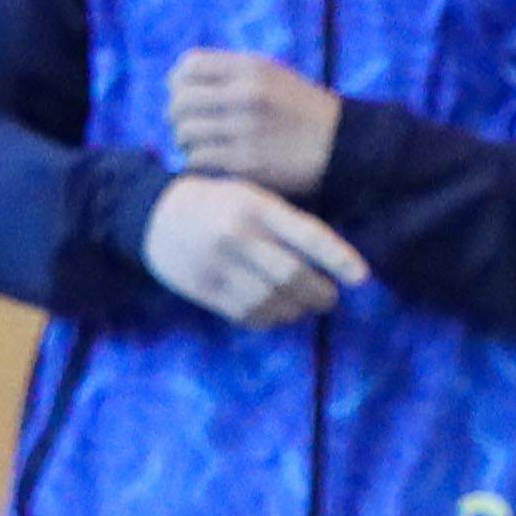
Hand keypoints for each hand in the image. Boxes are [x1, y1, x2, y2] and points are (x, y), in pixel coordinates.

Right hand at [140, 171, 365, 328]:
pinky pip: (244, 313)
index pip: (308, 234)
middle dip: (318, 292)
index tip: (362, 278)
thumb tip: (326, 261)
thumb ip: (284, 223)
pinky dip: (268, 319)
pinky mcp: (201, 287)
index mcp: (256, 206)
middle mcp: (237, 234)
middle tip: (328, 299)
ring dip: (294, 310)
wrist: (153, 214)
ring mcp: (217, 263)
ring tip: (302, 308)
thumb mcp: (250, 196)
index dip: (339, 258)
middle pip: (291, 274)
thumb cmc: (215, 203)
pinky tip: (275, 315)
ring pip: (269, 299)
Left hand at [162, 51, 341, 192]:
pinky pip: (198, 159)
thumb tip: (178, 82)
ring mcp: (245, 128)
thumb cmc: (300, 111)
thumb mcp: (272, 76)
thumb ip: (230, 74)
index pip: (189, 66)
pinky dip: (198, 161)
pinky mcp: (245, 161)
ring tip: (199, 145)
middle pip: (180, 101)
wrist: (343, 145)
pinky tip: (211, 161)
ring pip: (185, 132)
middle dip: (176, 116)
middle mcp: (246, 94)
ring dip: (186, 142)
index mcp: (252, 68)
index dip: (178, 83)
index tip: (185, 96)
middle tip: (187, 126)